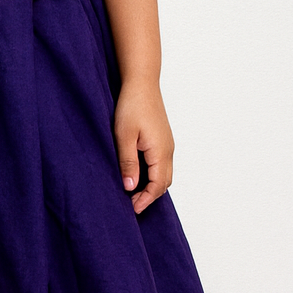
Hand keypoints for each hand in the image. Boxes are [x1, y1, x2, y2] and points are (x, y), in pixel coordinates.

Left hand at [113, 80, 173, 215]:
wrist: (142, 83)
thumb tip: (130, 188)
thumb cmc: (132, 106)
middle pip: (164, 183)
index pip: (157, 186)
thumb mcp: (124, 136)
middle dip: (150, 196)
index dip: (145, 200)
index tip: (131, 209)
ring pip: (164, 174)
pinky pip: (162, 164)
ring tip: (133, 191)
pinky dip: (153, 174)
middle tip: (131, 204)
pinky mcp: (163, 139)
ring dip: (152, 186)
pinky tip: (138, 173)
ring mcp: (167, 144)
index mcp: (160, 152)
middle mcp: (168, 151)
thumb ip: (128, 163)